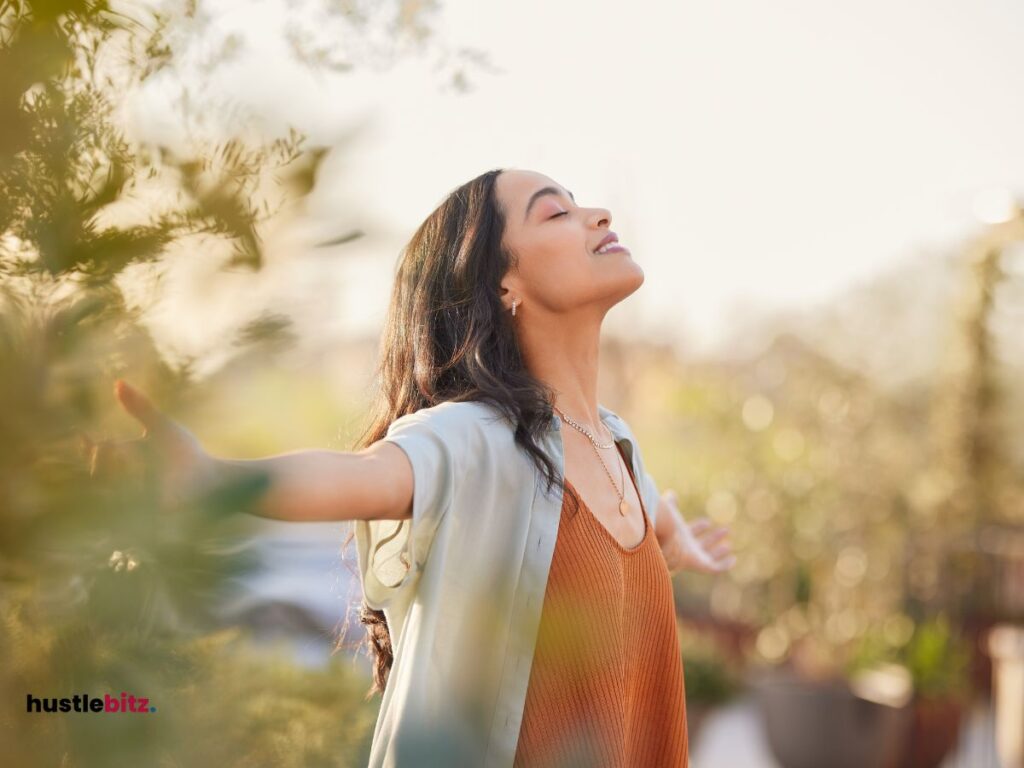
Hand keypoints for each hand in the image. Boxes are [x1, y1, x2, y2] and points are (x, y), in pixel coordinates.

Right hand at [80, 379, 215, 508]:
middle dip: (106, 456)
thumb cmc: (186, 453)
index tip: (84, 436)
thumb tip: (117, 382)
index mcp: (126, 457)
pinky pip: (122, 503)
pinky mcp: (140, 513)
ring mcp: (130, 497)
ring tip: (139, 465)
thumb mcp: (161, 427)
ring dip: (120, 472)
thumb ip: (140, 407)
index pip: (97, 453)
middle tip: (125, 450)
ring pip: (105, 486)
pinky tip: (144, 481)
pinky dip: (130, 489)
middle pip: (98, 468)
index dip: (87, 447)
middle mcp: (123, 478)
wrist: (210, 478)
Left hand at [659, 490, 735, 574]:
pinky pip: (716, 568)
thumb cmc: (666, 526)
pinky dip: (725, 565)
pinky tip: (733, 559)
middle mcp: (687, 548)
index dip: (699, 527)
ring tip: (728, 545)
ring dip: (719, 551)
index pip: (691, 532)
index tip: (707, 522)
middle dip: (713, 537)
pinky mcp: (702, 565)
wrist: (665, 541)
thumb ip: (670, 503)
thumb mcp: (669, 510)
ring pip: (709, 556)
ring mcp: (695, 558)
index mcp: (679, 536)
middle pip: (702, 544)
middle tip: (726, 530)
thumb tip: (671, 493)